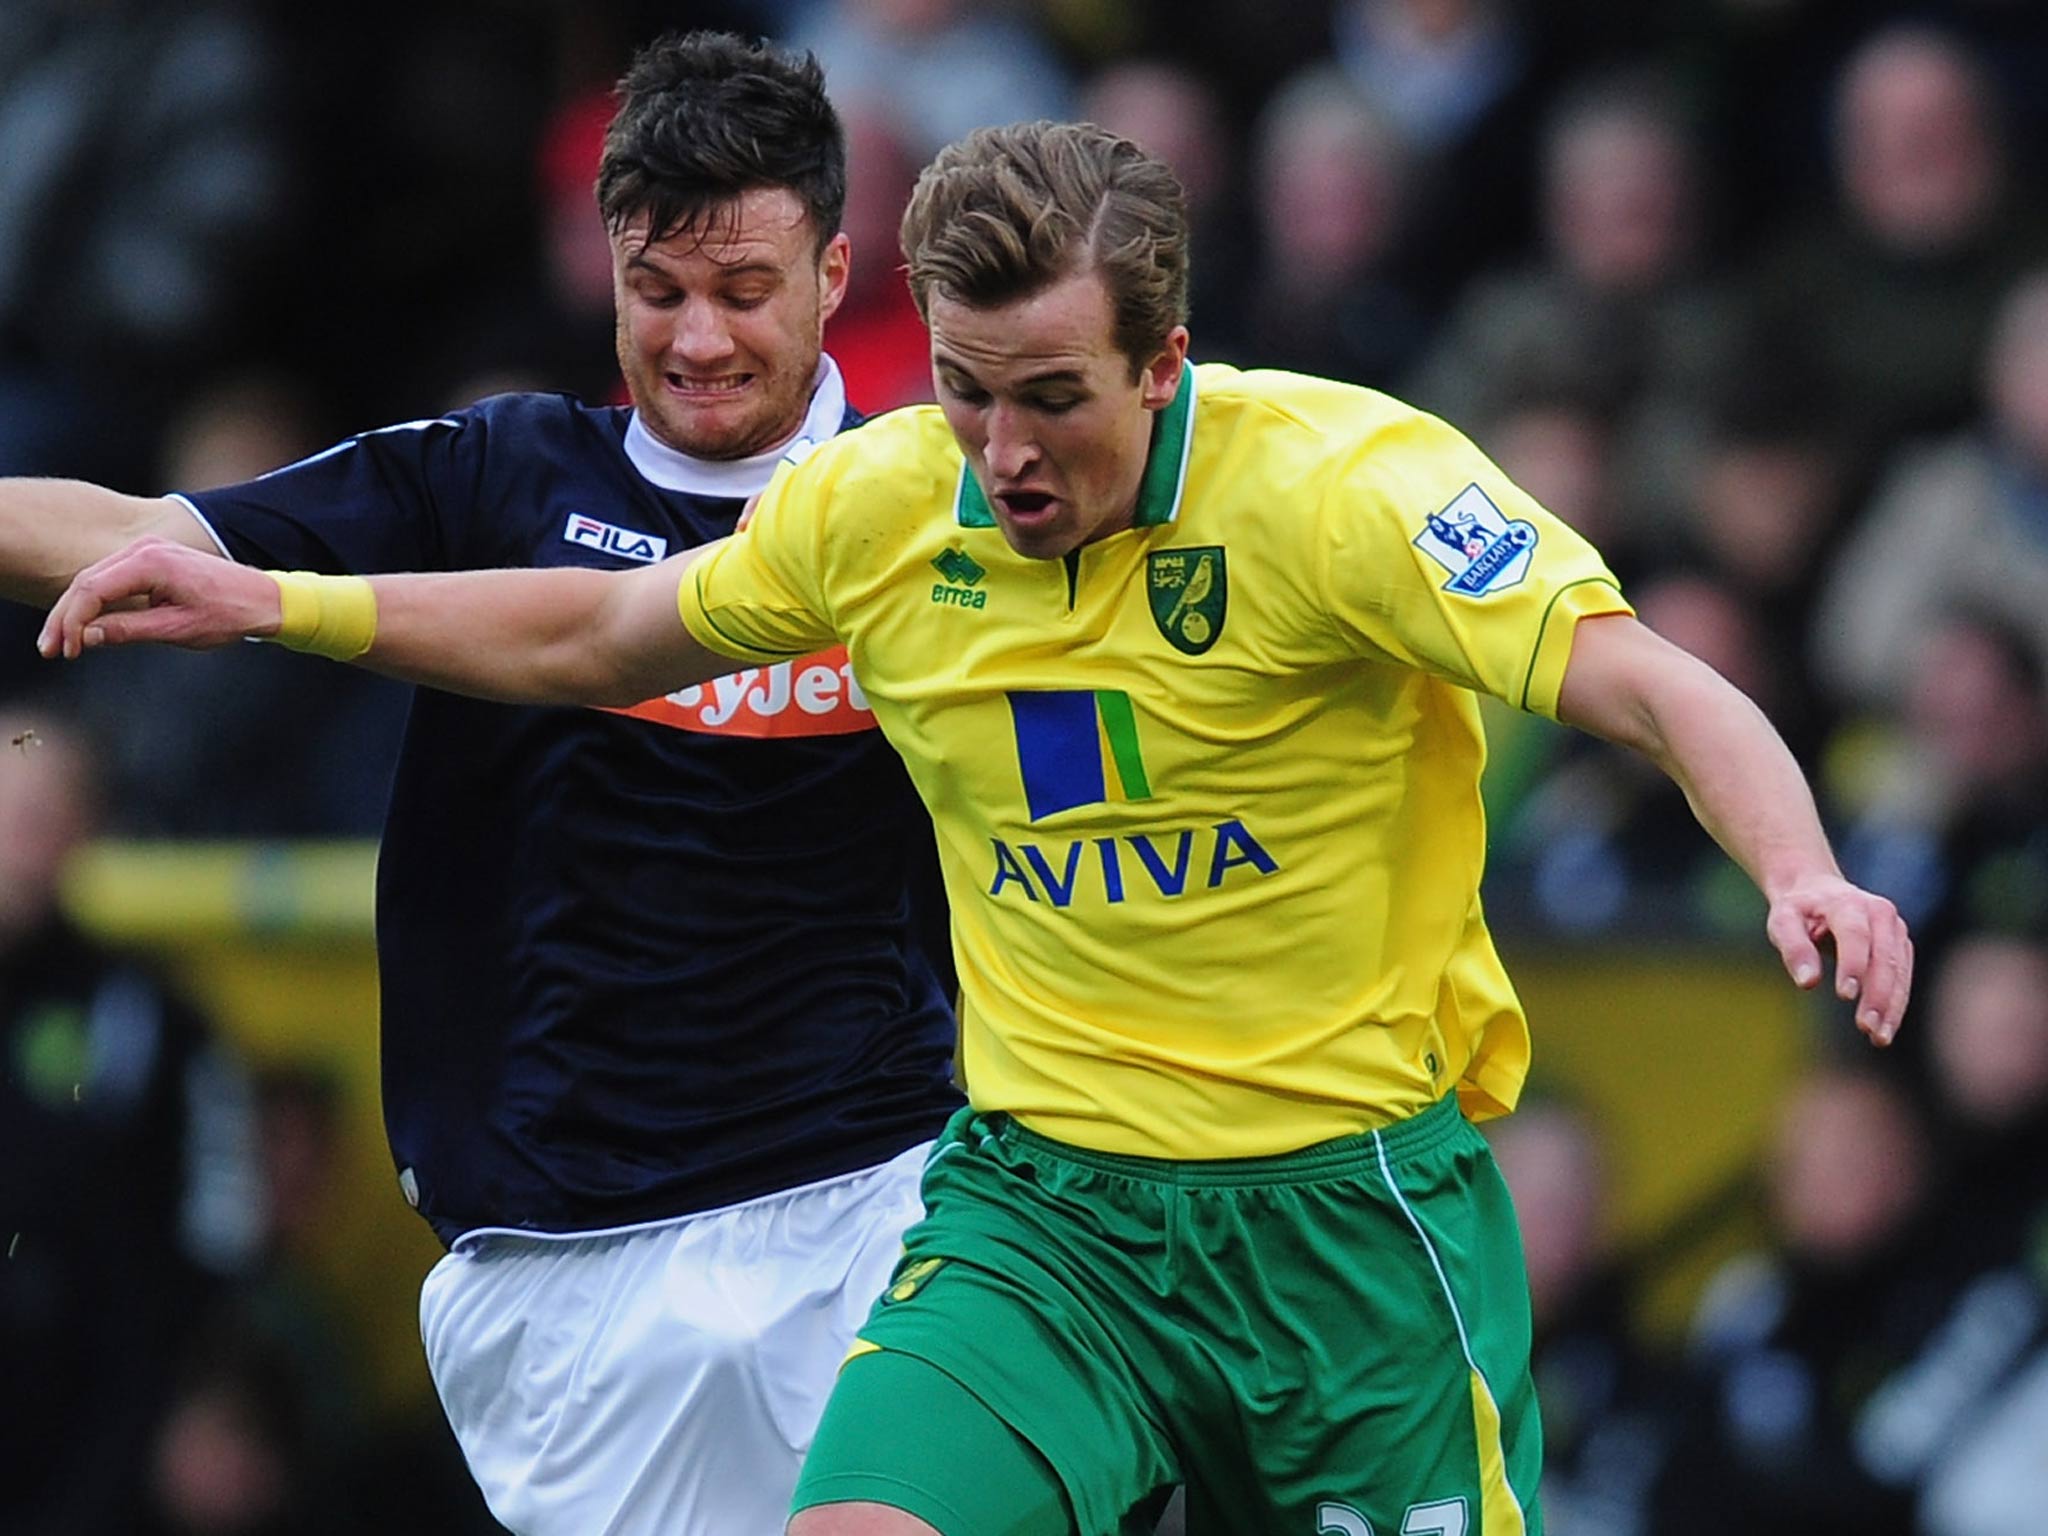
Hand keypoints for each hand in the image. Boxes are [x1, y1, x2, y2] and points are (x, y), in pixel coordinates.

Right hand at [38, 537, 280, 658]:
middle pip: (87, 582)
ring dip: (76, 611)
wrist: (264, 598)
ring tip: (60, 644)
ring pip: (95, 579)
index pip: (93, 588)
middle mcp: (145, 549)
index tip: (66, 650)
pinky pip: (112, 579)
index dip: (73, 621)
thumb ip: (131, 630)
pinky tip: (85, 627)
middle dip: (66, 618)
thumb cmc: (229, 613)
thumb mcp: (178, 629)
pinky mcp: (152, 559)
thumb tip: (88, 636)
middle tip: (49, 650)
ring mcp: (147, 550)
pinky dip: (96, 602)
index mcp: (152, 562)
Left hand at [1765, 874, 1912, 1045]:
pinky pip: (1903, 977)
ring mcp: (1895, 929)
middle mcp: (1881, 913)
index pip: (1855, 936)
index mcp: (1849, 903)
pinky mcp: (1901, 945)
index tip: (1845, 996)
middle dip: (1877, 995)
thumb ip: (1793, 948)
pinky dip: (1896, 1004)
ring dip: (1891, 1006)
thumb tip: (1807, 983)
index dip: (1852, 965)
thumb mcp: (1782, 921)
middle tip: (1866, 1028)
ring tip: (1878, 1038)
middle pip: (1883, 958)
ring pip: (1899, 971)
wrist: (1817, 891)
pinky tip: (1885, 1029)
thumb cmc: (1797, 911)